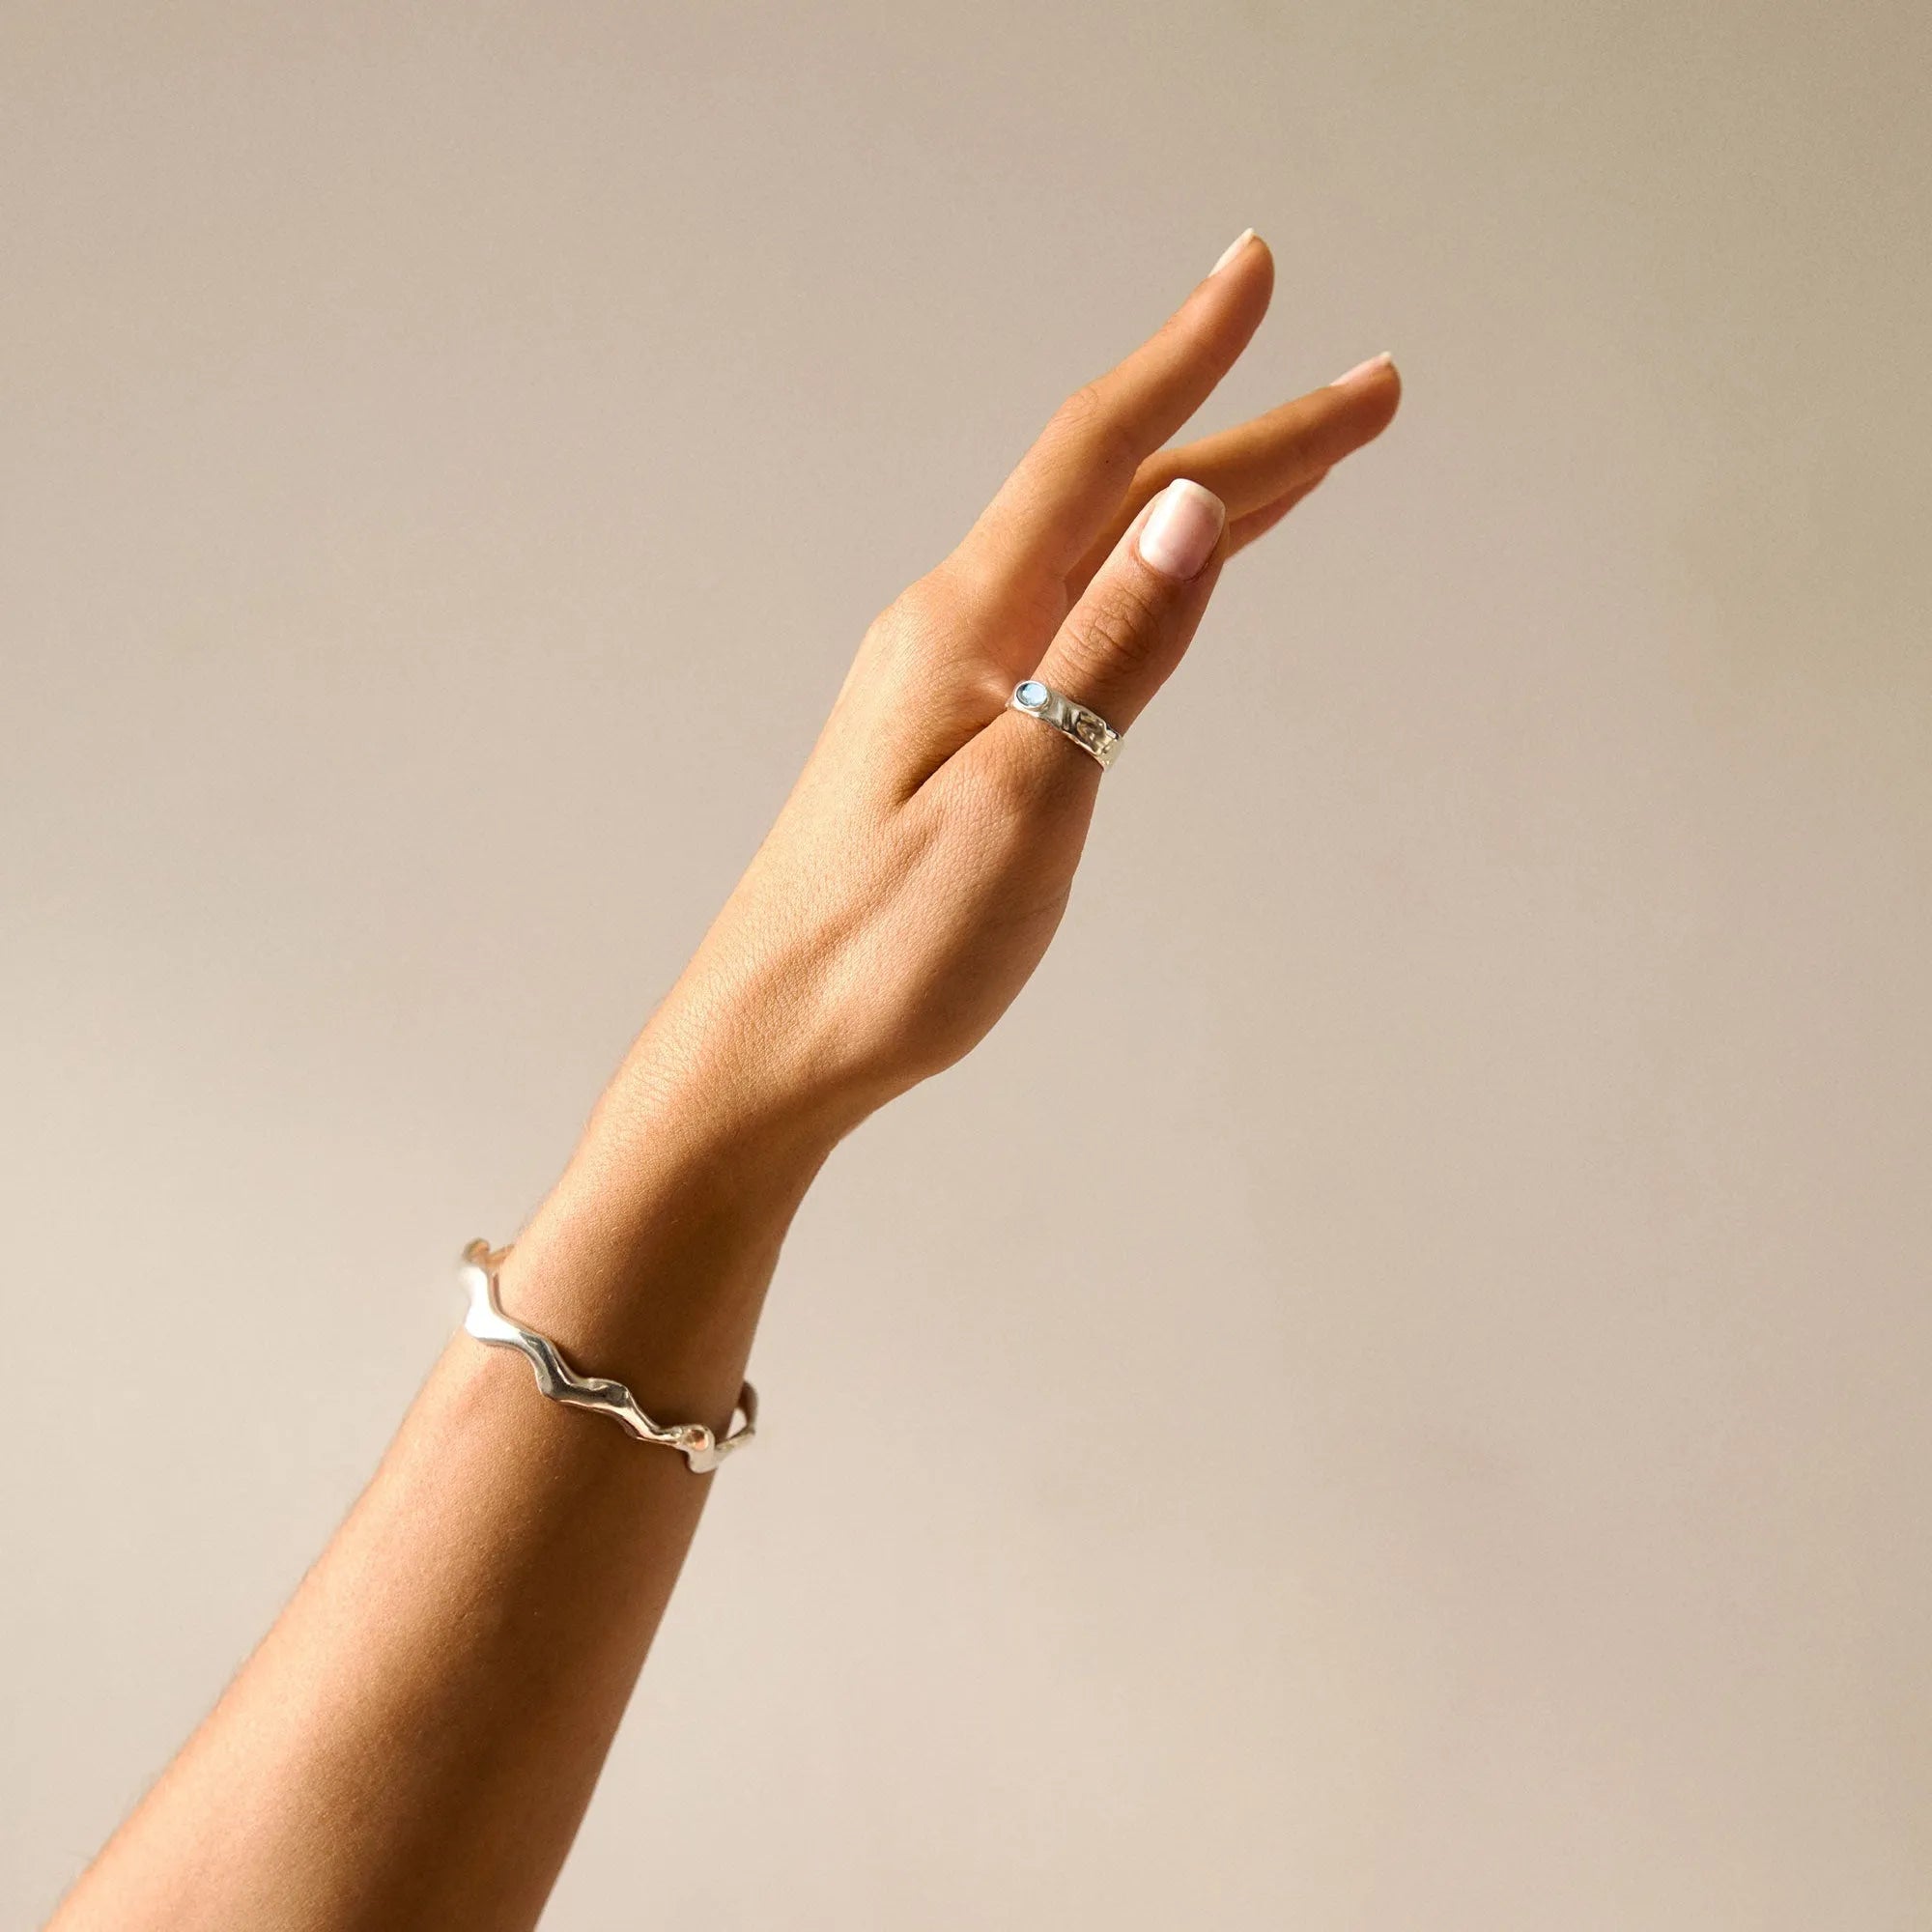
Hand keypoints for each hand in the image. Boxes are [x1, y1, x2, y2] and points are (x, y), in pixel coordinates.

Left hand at [618, 232, 1400, 1154]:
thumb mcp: (1022, 805)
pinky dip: (1147, 575)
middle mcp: (955, 625)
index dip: (1191, 359)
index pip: (1099, 455)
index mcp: (968, 623)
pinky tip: (1167, 575)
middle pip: (1119, 497)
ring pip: (1101, 554)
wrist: (774, 1037)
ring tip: (1303, 463)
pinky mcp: (952, 729)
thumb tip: (1188, 510)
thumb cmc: (887, 948)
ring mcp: (951, 676)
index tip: (1260, 273)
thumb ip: (1109, 652)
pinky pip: (1073, 613)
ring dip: (1207, 499)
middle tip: (1367, 393)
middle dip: (1251, 436)